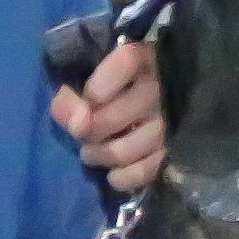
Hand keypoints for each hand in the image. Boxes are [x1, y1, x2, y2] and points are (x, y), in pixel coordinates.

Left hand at [55, 34, 165, 195]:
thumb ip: (74, 94)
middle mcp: (160, 90)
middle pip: (111, 118)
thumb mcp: (96, 76)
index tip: (87, 98)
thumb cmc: (120, 84)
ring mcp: (169, 123)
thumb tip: (64, 115)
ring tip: (90, 152)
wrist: (163, 98)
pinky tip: (112, 174)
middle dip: (86, 130)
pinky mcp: (173, 151)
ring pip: (123, 150)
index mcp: (144, 61)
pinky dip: (122, 178)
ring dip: (98, 155)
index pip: (125, 63)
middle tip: (80, 131)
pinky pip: (144, 172)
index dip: (96, 87)